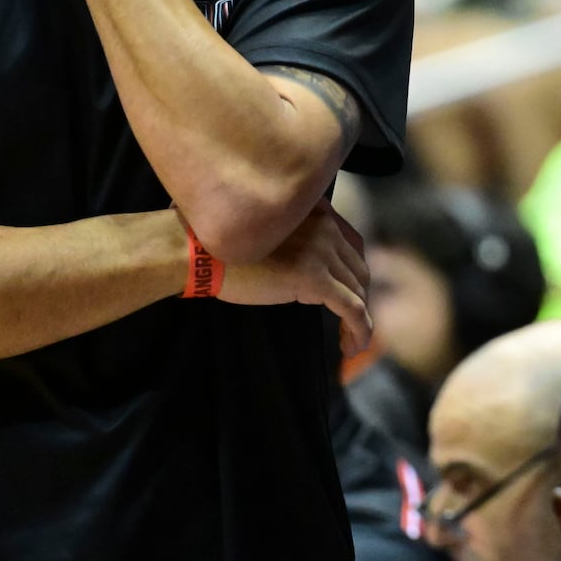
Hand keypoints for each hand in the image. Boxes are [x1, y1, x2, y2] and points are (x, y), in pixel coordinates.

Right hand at [208, 199, 372, 354]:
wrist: (200, 253)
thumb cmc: (224, 248)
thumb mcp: (271, 236)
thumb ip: (297, 241)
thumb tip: (312, 273)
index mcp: (316, 212)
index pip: (354, 245)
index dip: (356, 273)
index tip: (350, 294)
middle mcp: (325, 227)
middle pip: (358, 269)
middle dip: (359, 298)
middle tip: (350, 324)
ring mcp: (321, 251)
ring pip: (358, 291)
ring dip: (360, 320)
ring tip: (350, 343)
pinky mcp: (315, 278)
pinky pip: (352, 309)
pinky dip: (359, 330)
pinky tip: (352, 347)